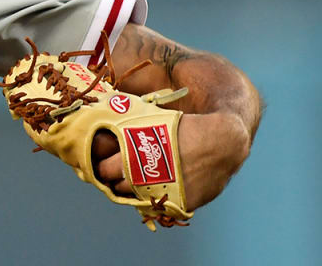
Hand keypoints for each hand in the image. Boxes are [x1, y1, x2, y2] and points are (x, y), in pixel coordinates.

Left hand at [91, 112, 250, 210]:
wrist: (222, 142)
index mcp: (132, 156)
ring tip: (138, 179)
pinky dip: (155, 198)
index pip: (103, 170)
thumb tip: (100, 114)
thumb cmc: (183, 126)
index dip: (103, 165)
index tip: (105, 162)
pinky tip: (157, 187)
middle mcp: (144, 178)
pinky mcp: (179, 204)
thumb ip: (125, 124)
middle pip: (117, 186)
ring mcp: (162, 193)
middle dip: (116, 179)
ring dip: (133, 191)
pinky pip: (158, 206)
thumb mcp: (150, 118)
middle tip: (119, 172)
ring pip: (135, 199)